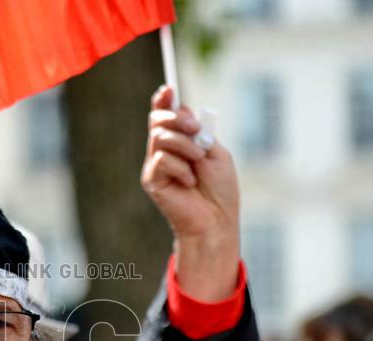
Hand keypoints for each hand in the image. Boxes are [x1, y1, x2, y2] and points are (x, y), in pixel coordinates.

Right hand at [141, 86, 240, 300]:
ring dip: (184, 146)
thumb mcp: (215, 151)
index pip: (165, 116)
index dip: (164, 100)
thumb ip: (198, 131)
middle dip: (178, 119)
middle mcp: (164, 151)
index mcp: (181, 142)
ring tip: (198, 161)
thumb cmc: (220, 190)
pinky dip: (180, 168)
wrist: (216, 220)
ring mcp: (156, 166)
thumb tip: (182, 108)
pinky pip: (161, 160)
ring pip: (160, 137)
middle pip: (158, 120)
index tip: (168, 89)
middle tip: (196, 130)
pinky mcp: (152, 180)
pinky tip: (189, 182)